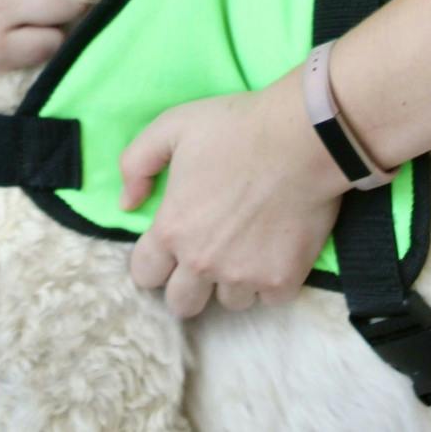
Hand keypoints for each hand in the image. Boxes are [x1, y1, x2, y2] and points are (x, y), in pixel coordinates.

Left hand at [119, 74, 350, 318]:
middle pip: (182, 304)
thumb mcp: (171, 127)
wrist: (303, 138)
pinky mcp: (283, 279)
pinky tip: (274, 251)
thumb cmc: (236, 128)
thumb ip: (137, 164)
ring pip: (229, 302)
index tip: (168, 250)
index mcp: (173, 230)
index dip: (152, 264)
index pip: (145, 275)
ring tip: (245, 248)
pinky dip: (270, 281)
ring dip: (232, 282)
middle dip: (187, 286)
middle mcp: (203, 262)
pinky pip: (269, 298)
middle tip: (205, 258)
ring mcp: (245, 275)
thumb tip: (127, 203)